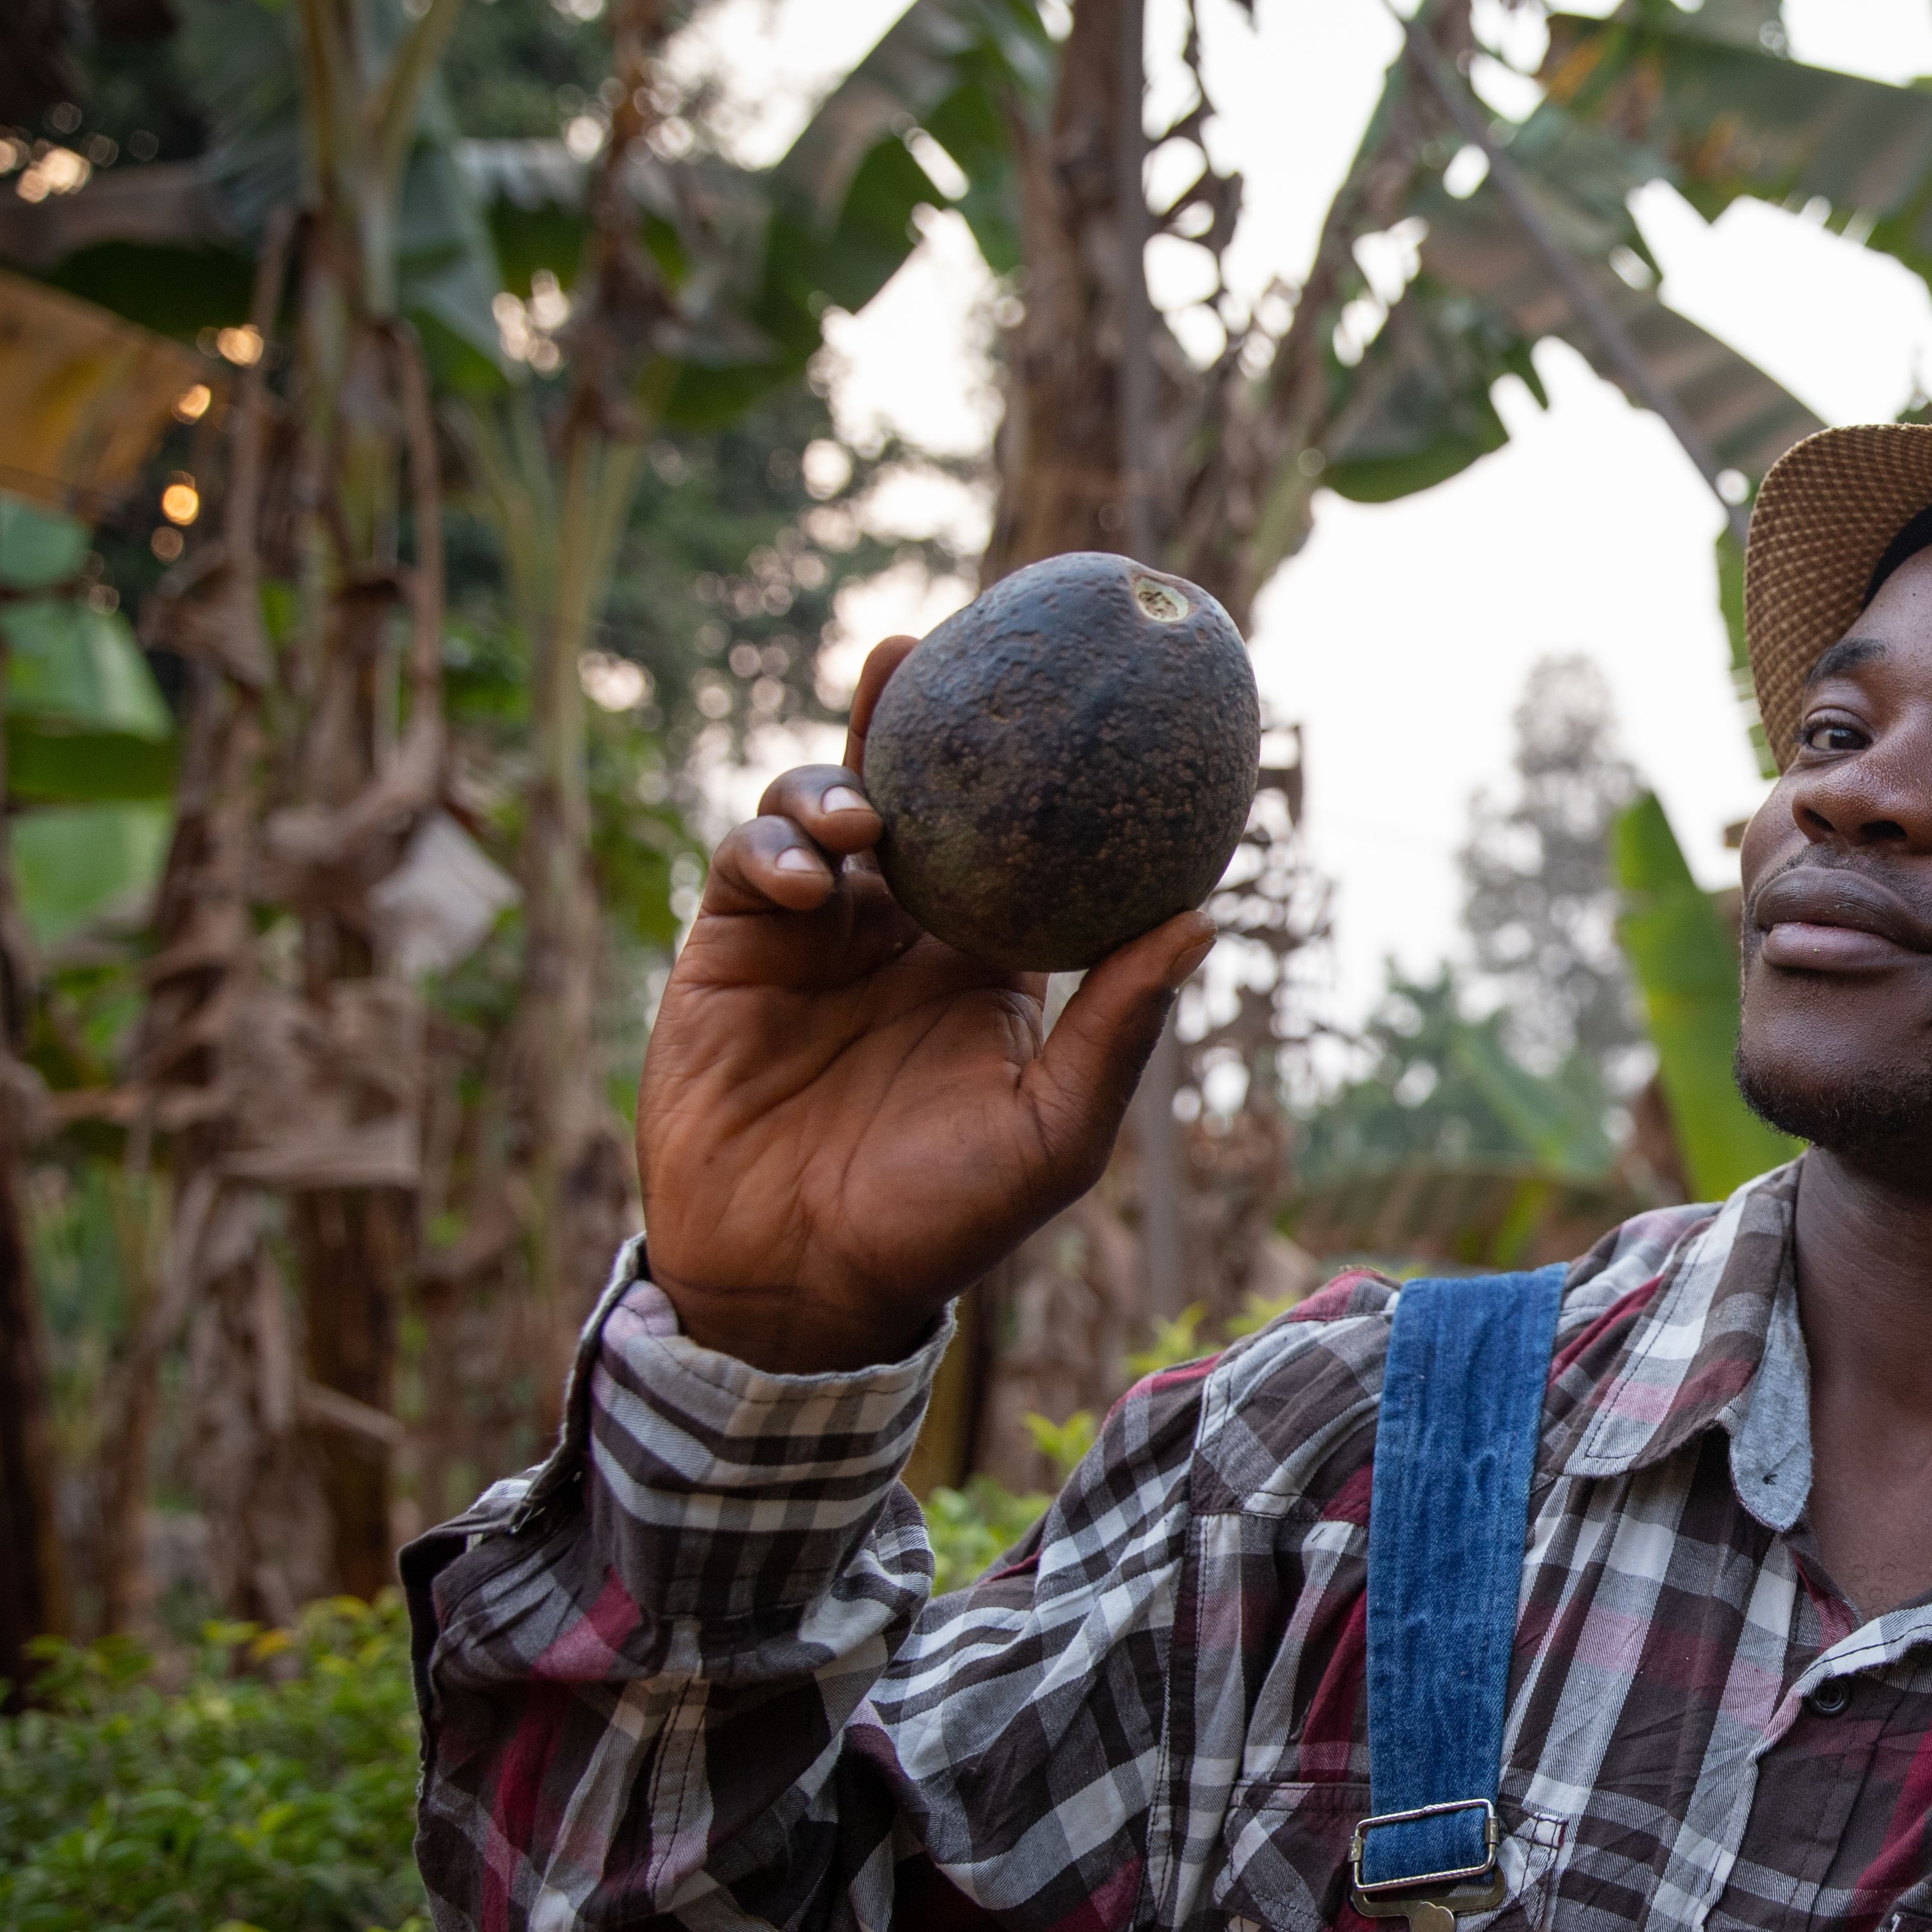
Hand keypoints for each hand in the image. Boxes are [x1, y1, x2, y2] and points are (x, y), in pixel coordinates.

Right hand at [636, 635, 1217, 1373]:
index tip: (1054, 693)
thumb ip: (1118, 1027)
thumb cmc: (942, 1220)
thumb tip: (1199, 919)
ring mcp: (812, 934)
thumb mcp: (1053, 1131)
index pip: (1011, 839)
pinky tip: (812, 878)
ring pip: (821, 811)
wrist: (802, 1280)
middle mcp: (900, 931)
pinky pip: (751, 862)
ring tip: (864, 821)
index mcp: (984, 960)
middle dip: (908, 719)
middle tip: (919, 652)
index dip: (1022, 767)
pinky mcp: (731, 949)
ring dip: (837, 790)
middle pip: (909, 795)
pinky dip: (775, 848)